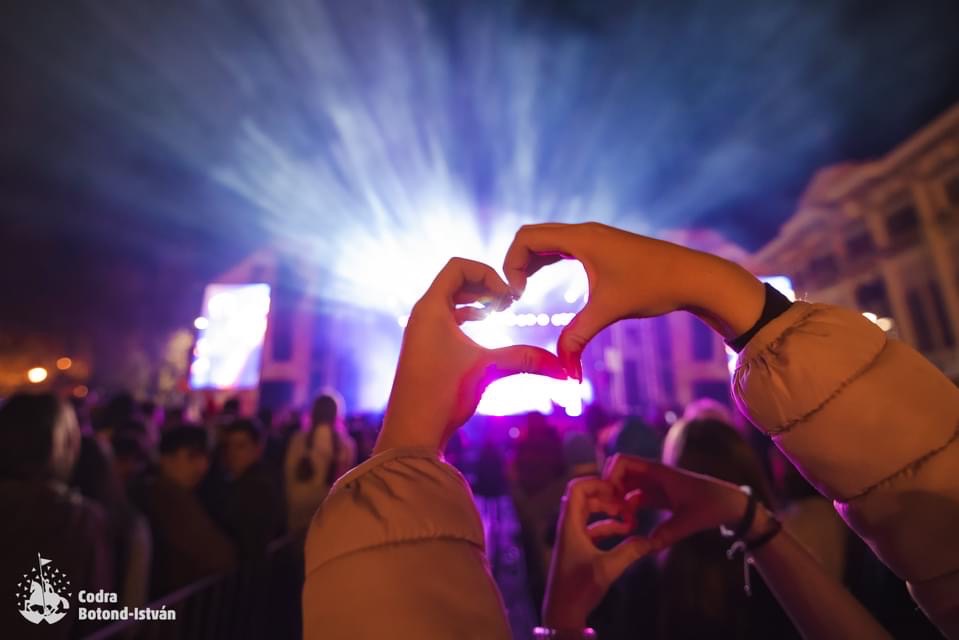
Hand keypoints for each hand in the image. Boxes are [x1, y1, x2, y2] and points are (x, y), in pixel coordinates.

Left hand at [375, 258, 566, 452]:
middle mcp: (422, 315)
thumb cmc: (442, 395)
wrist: (412, 431)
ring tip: (498, 311)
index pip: (457, 266)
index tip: (507, 298)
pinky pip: (446, 318)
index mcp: (431, 308)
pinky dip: (466, 316)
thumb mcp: (488, 369)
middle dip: (485, 285)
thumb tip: (564, 367)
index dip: (488, 273)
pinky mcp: (424, 348)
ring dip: (476, 300)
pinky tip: (483, 327)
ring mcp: (420, 332)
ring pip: (449, 300)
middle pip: (454, 280)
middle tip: (507, 303)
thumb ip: (526, 360)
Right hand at [503, 222, 764, 378]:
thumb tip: (564, 371)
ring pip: (547, 241)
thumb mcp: (610, 311)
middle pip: (532, 236)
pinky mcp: (603, 247)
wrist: (694, 277)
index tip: (516, 295)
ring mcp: (594, 238)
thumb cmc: (654, 287)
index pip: (527, 237)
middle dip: (516, 263)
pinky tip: (544, 283)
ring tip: (523, 291)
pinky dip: (547, 262)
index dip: (511, 263)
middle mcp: (585, 232)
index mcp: (581, 238)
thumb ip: (578, 337)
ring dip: (531, 263)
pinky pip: (562, 248)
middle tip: (514, 295)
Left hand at [543, 477, 651, 629]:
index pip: (576, 488)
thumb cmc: (579, 587)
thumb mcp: (608, 568)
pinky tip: (625, 533)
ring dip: (609, 512)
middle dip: (607, 497)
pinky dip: (608, 527)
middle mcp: (568, 526)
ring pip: (589, 513)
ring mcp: (572, 537)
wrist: (563, 612)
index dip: (596, 483)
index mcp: (570, 524)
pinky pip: (592, 529)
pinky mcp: (577, 549)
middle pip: (584, 498)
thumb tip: (653, 540)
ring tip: (630, 518)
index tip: (617, 490)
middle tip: (627, 503)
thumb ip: (630, 551)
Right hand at [603, 454, 752, 548]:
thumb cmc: (712, 505)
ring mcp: (655, 485)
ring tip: (622, 521)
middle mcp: (653, 475)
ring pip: (626, 486)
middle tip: (613, 511)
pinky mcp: (660, 496)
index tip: (611, 499)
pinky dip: (628, 506)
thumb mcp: (690, 521)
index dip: (610, 476)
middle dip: (611, 489)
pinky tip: (632, 524)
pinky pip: (635, 497)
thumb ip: (667, 533)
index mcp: (658, 472)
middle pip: (619, 472)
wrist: (731, 505)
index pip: (622, 461)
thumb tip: (646, 547)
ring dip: (619, 500)